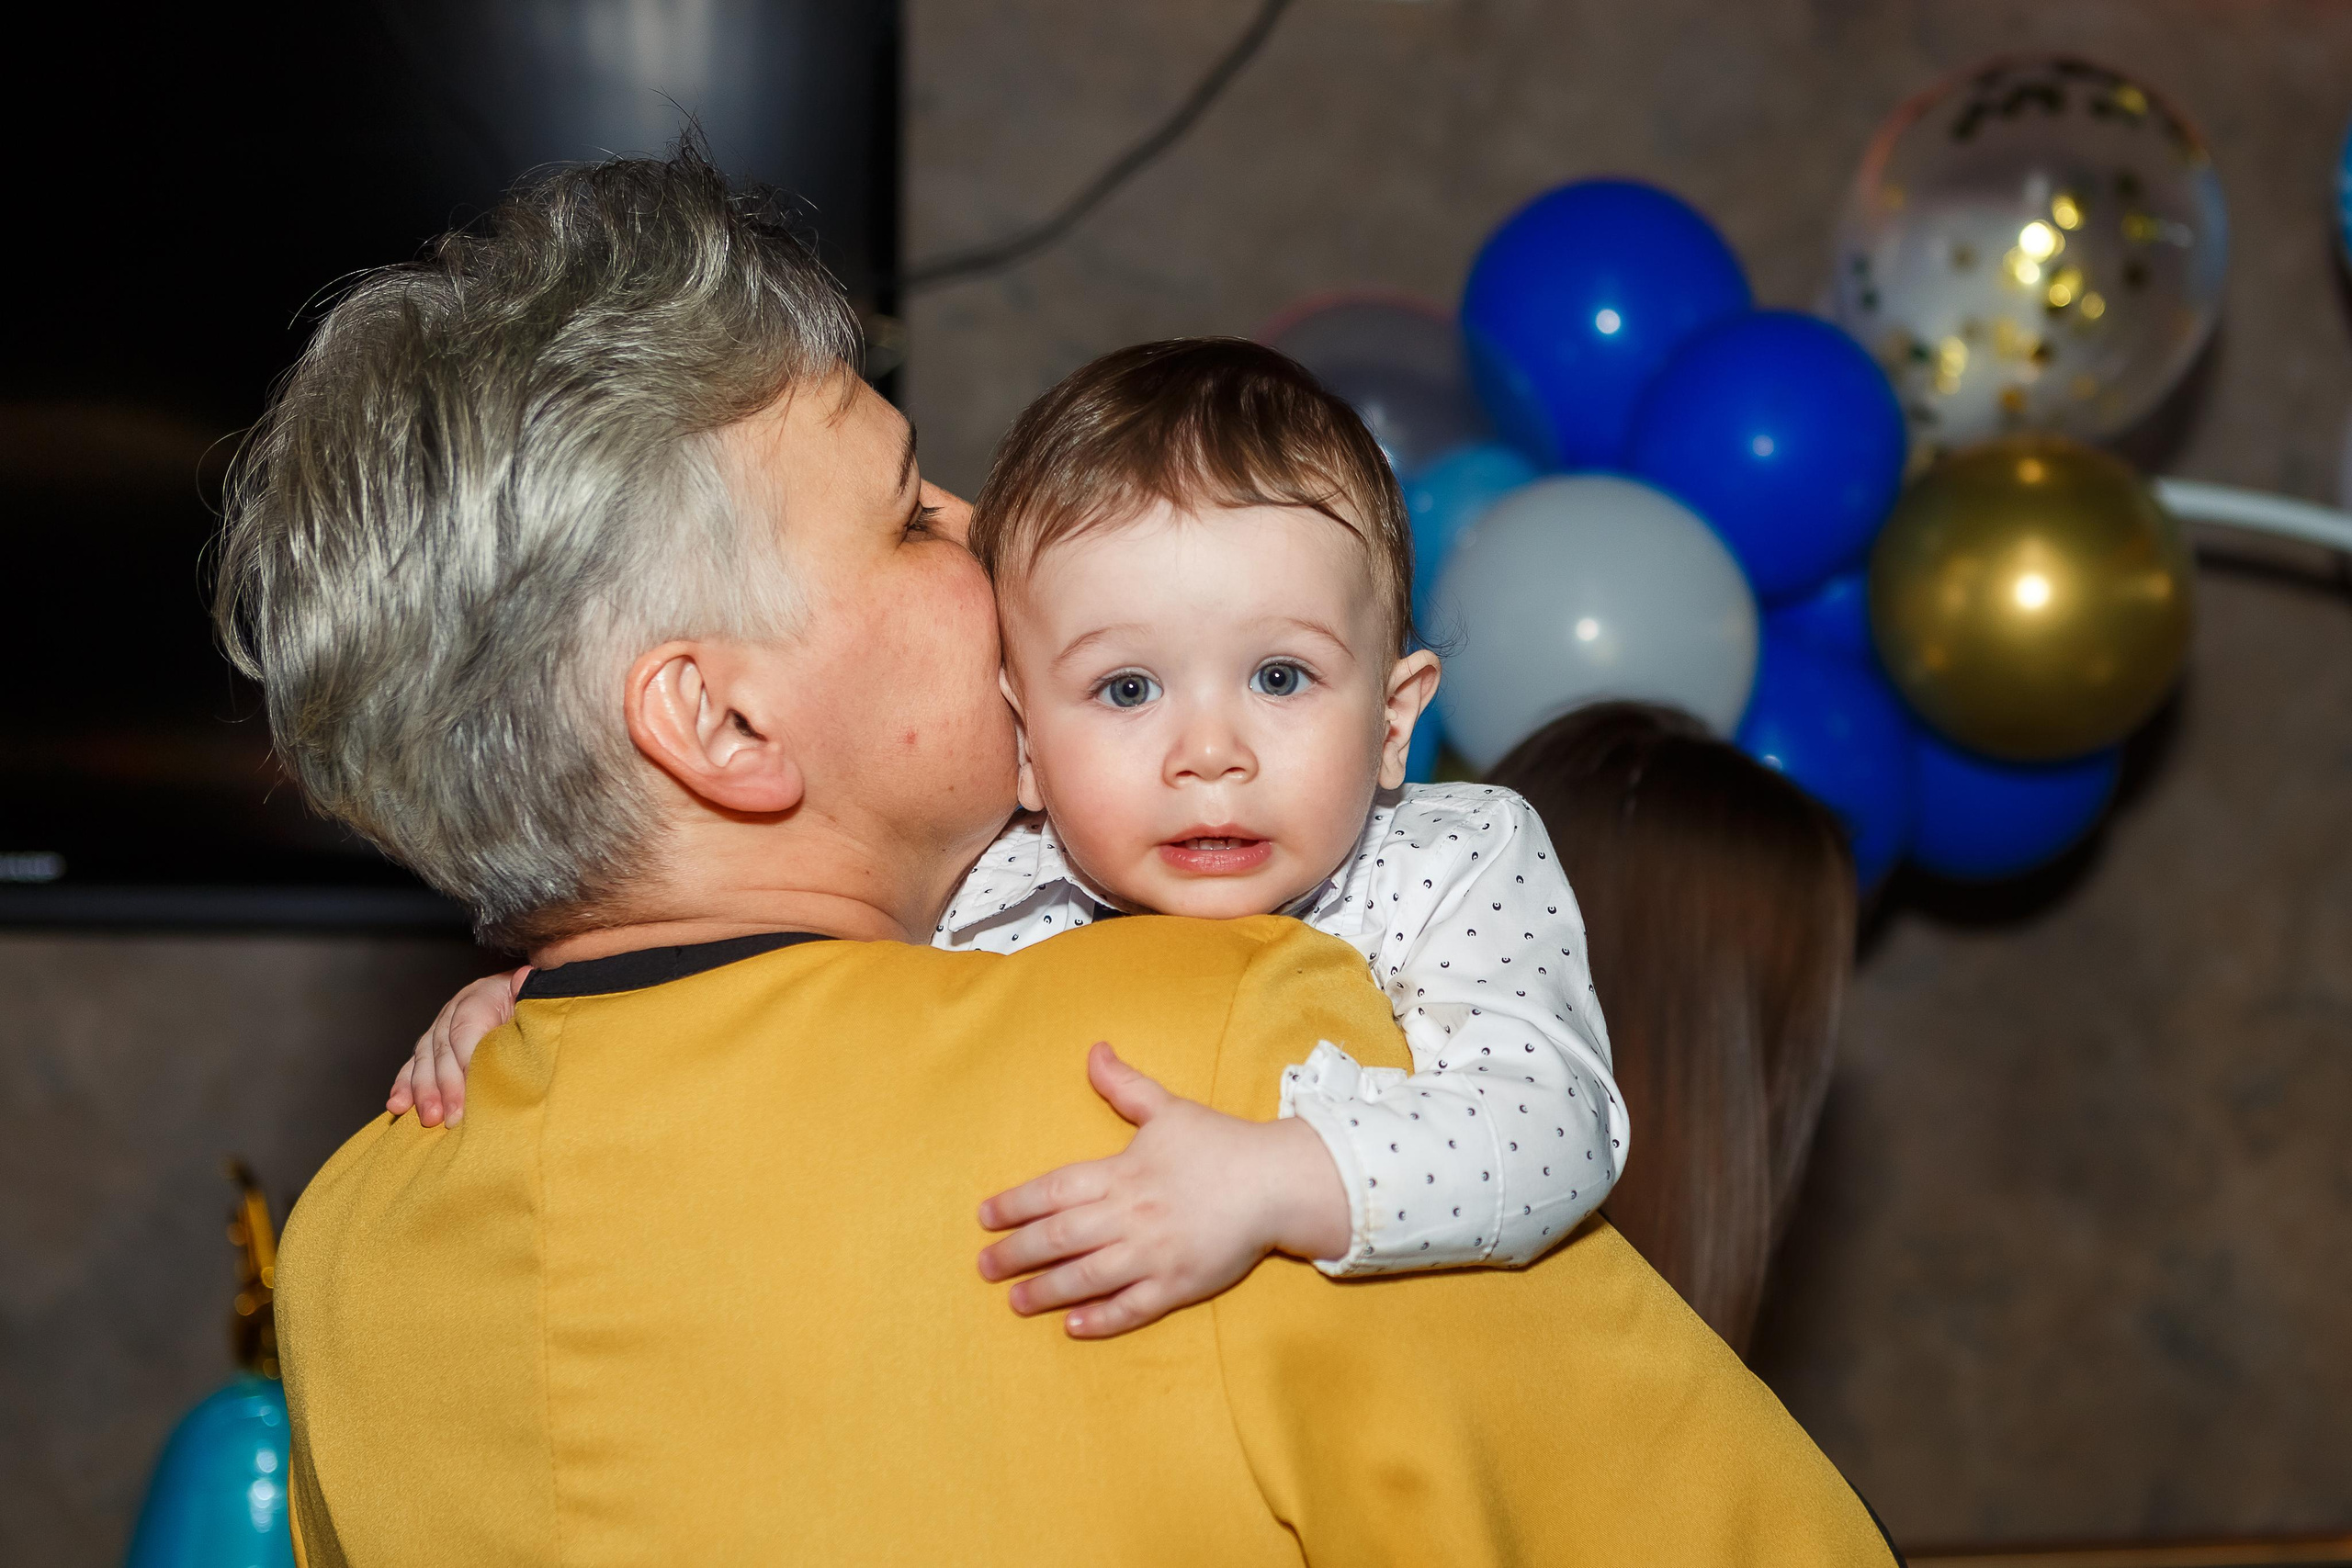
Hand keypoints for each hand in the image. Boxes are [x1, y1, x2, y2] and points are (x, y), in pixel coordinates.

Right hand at [386, 968, 528, 1126]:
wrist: (521, 993)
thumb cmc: (531, 1000)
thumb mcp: (535, 994)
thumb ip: (529, 991)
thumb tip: (525, 979)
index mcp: (482, 995)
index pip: (466, 1028)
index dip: (467, 1059)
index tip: (475, 1088)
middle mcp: (455, 1009)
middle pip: (443, 1048)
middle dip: (445, 1085)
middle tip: (452, 1117)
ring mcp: (441, 1027)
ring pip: (424, 1058)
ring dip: (423, 1091)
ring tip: (429, 1117)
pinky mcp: (433, 1045)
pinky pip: (414, 1065)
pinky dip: (404, 1085)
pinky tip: (397, 1105)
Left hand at [976, 1042, 1349, 1338]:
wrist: (1277, 1183)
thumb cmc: (1221, 1144)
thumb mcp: (1168, 1109)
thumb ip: (1125, 1086)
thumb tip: (1093, 1051)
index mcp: (1123, 1172)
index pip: (1055, 1189)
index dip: (1016, 1203)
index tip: (985, 1217)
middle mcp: (1131, 1215)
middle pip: (1060, 1237)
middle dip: (1017, 1252)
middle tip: (983, 1267)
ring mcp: (1154, 1254)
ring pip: (1088, 1276)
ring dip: (1046, 1290)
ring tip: (1014, 1301)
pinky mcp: (1179, 1284)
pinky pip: (1132, 1307)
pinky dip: (1101, 1318)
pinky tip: (1072, 1325)